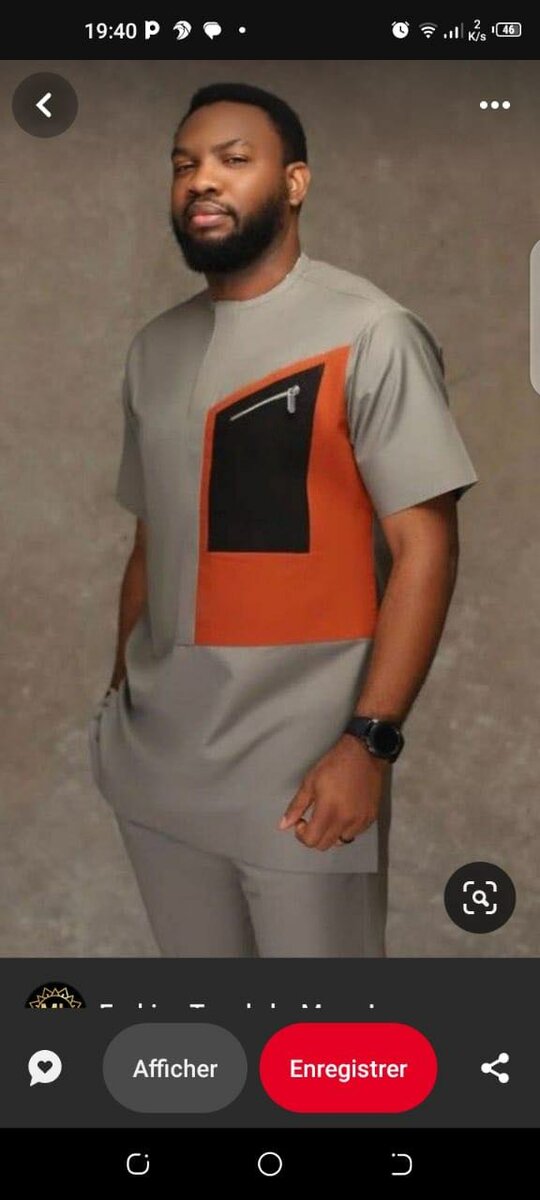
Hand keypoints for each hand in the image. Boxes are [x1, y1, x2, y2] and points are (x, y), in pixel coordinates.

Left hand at [277, 734, 388, 850]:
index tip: (301, 821)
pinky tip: (343, 813)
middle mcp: (346, 821)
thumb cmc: (334, 765)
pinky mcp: (371, 818)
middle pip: (325, 845)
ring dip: (331, 834)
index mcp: (329, 811)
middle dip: (314, 836)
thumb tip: (283, 826)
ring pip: (340, 841)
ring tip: (330, 816)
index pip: (312, 840)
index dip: (301, 835)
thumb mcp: (310, 783)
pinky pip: (355, 833)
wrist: (364, 754)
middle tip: (313, 819)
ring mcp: (361, 821)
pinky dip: (346, 829)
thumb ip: (296, 807)